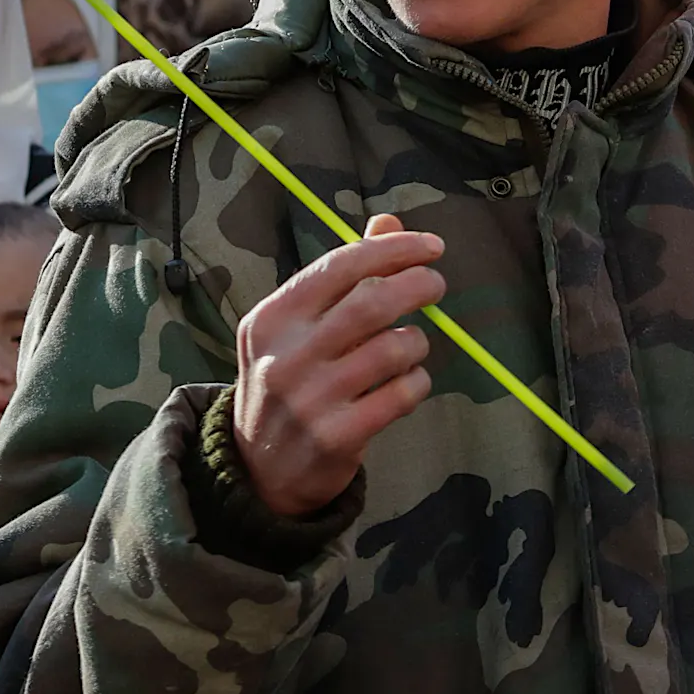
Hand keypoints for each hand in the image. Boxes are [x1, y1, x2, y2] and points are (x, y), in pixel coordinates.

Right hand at [233, 212, 443, 517]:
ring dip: (417, 340)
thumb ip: (341, 273)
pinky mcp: (336, 438)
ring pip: (393, 349)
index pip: (341, 265)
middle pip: (372, 302)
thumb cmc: (288, 378)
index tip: (431, 246)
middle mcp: (287, 355)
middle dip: (417, 285)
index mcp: (274, 316)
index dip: (393, 249)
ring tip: (413, 343)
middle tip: (435, 285)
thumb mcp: (296, 324)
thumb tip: (388, 223)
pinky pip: (400, 395)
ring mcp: (311, 399)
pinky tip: (410, 381)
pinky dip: (417, 382)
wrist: (258, 470)